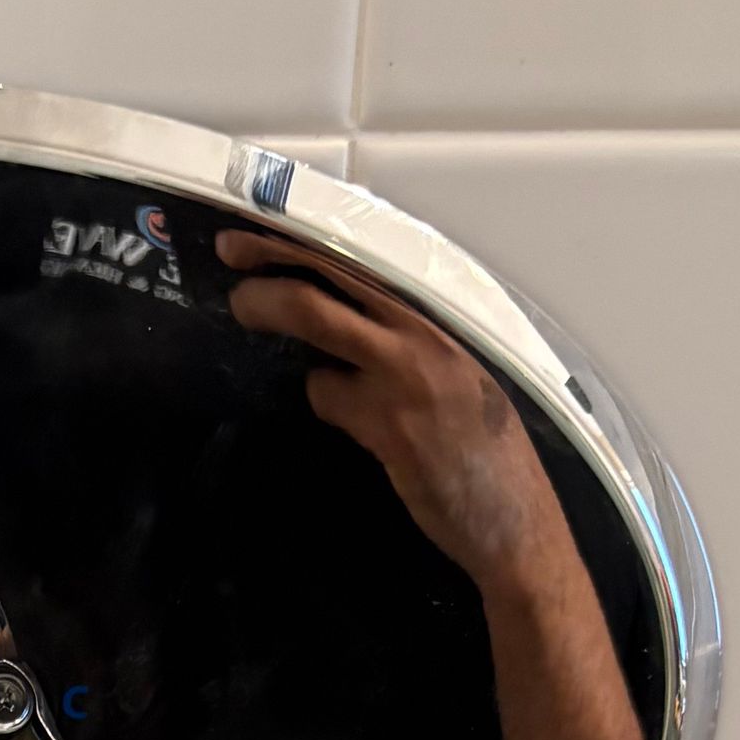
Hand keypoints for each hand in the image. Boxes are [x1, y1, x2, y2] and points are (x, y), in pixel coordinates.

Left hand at [216, 227, 563, 601]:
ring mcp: (405, 372)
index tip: (268, 224)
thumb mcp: (454, 374)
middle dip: (272, 256)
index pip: (369, 256)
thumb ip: (408, 342)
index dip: (313, 235)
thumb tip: (348, 320)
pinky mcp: (386, 420)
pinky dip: (323, 398)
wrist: (510, 516)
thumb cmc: (485, 449)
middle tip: (229, 252)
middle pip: (333, 272)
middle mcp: (425, 329)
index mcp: (445, 314)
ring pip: (316, 318)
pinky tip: (344, 412)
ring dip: (271, 311)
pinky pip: (326, 393)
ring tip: (247, 311)